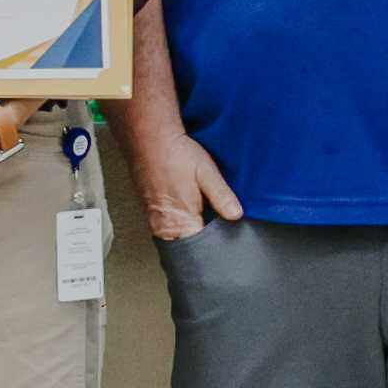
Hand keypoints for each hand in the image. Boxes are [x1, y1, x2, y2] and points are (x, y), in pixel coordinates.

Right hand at [129, 111, 242, 242]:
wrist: (150, 139)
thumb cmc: (177, 154)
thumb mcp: (206, 172)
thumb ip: (221, 196)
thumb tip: (236, 215)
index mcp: (180, 221)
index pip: (200, 249)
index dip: (215, 244)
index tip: (226, 237)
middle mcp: (164, 225)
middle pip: (187, 246)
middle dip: (202, 242)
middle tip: (214, 226)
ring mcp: (154, 220)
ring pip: (176, 238)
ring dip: (189, 232)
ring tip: (201, 216)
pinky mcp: (150, 211)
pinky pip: (167, 227)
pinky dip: (178, 224)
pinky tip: (187, 209)